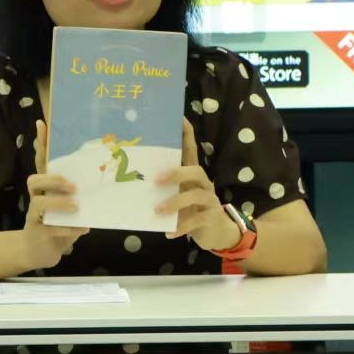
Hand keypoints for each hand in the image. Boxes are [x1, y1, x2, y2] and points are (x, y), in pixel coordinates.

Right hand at [21, 120, 88, 269]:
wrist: (40, 252)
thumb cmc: (60, 224)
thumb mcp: (72, 207)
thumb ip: (82, 195)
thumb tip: (107, 178)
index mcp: (46, 188)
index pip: (42, 162)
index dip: (41, 144)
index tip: (42, 124)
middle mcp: (36, 198)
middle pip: (35, 180)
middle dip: (53, 180)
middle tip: (74, 186)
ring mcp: (34, 215)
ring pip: (38, 202)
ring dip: (59, 203)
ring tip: (76, 206)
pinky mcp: (37, 232)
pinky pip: (50, 228)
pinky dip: (68, 228)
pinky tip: (82, 228)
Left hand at [157, 118, 242, 251]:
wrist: (218, 234)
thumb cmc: (192, 210)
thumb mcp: (179, 196)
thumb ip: (164, 189)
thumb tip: (135, 181)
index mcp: (194, 175)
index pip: (192, 150)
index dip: (187, 135)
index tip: (180, 119)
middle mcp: (204, 184)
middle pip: (195, 170)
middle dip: (176, 173)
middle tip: (156, 180)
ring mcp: (210, 201)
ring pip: (195, 195)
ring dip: (175, 202)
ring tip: (157, 210)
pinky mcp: (211, 218)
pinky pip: (196, 221)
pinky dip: (180, 227)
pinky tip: (168, 234)